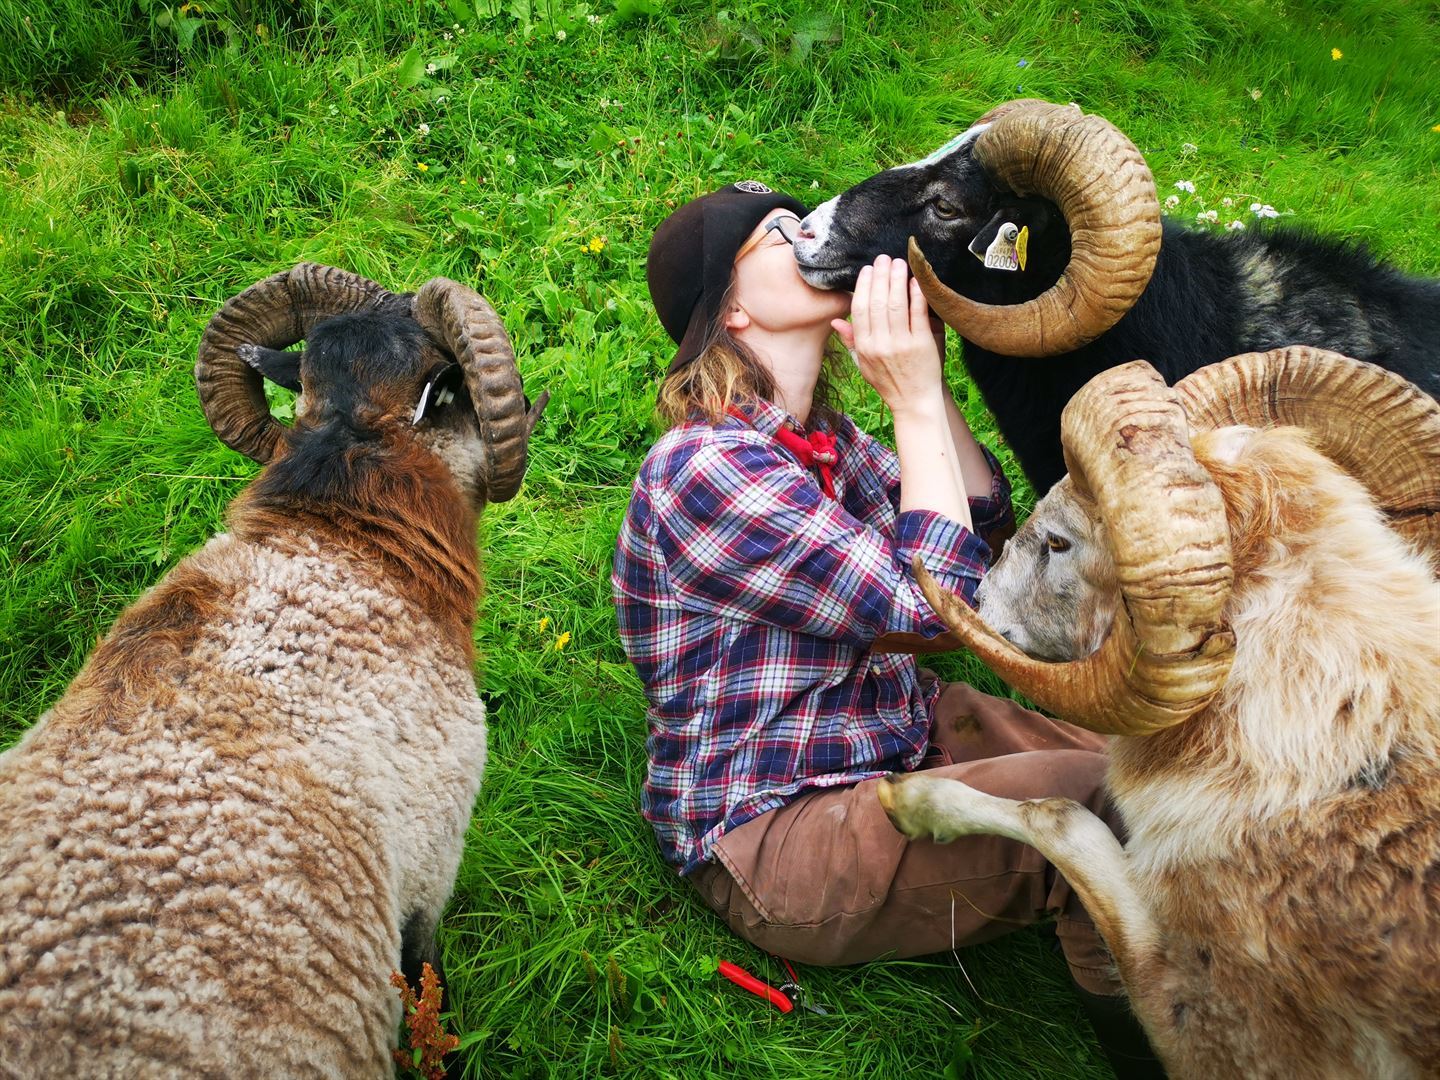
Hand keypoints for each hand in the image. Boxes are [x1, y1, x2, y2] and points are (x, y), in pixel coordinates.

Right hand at [832, 254, 944, 419]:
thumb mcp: (864, 364)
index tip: (868, 270)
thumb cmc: (889, 382)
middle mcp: (879, 344)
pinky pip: (917, 313)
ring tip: (899, 263)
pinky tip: (916, 281)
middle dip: (880, 276)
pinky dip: (916, 295)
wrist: (914, 402)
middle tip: (884, 258)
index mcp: (863, 347)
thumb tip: (835, 321)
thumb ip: (851, 340)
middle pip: (876, 302)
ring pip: (896, 304)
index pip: (859, 309)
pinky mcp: (921, 344)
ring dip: (897, 280)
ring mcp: (900, 344)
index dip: (863, 286)